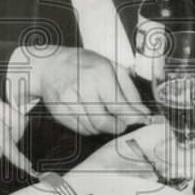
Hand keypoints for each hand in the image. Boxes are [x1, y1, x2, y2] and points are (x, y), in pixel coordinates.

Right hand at [27, 46, 145, 135]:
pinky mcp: (58, 111)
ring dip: (103, 127)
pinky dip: (89, 128)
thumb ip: (129, 91)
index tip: (138, 121)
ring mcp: (68, 100)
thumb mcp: (112, 68)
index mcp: (99, 73)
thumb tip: (143, 113)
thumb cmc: (84, 64)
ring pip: (92, 128)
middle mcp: (82, 86)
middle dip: (116, 126)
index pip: (119, 106)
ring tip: (103, 115)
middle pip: (104, 122)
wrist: (51, 65)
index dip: (131, 118)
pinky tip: (90, 116)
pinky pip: (80, 129)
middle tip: (120, 123)